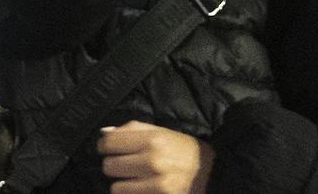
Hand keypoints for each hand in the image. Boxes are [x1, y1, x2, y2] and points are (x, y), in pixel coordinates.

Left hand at [99, 122, 213, 193]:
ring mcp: (154, 185)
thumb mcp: (163, 132)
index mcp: (152, 139)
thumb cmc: (185, 150)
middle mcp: (151, 161)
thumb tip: (104, 133)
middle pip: (109, 166)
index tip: (108, 148)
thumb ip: (132, 129)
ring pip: (115, 188)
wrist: (213, 174)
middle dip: (113, 165)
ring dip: (122, 185)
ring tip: (134, 180)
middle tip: (124, 165)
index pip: (109, 142)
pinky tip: (141, 190)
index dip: (104, 145)